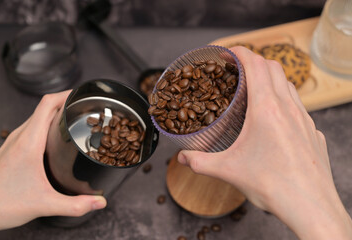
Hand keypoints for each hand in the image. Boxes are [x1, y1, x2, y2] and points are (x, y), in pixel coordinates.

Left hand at [0, 91, 106, 231]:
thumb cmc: (3, 204)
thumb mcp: (45, 205)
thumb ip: (76, 205)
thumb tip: (100, 202)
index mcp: (29, 142)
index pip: (47, 104)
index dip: (66, 94)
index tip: (83, 95)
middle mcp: (20, 136)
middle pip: (45, 106)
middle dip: (67, 102)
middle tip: (86, 108)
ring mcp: (14, 140)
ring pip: (37, 116)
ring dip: (56, 112)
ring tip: (76, 118)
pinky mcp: (12, 147)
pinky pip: (32, 126)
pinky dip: (47, 123)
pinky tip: (57, 136)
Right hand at [178, 47, 351, 238]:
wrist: (311, 206)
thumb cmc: (274, 186)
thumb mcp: (229, 171)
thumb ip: (199, 162)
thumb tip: (182, 158)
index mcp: (267, 109)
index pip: (255, 64)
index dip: (239, 52)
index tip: (226, 52)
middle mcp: (289, 108)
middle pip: (273, 67)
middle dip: (253, 61)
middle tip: (236, 70)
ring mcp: (304, 119)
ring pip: (288, 85)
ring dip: (270, 79)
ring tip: (253, 90)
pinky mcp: (312, 132)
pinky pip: (298, 105)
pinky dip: (283, 99)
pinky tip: (273, 118)